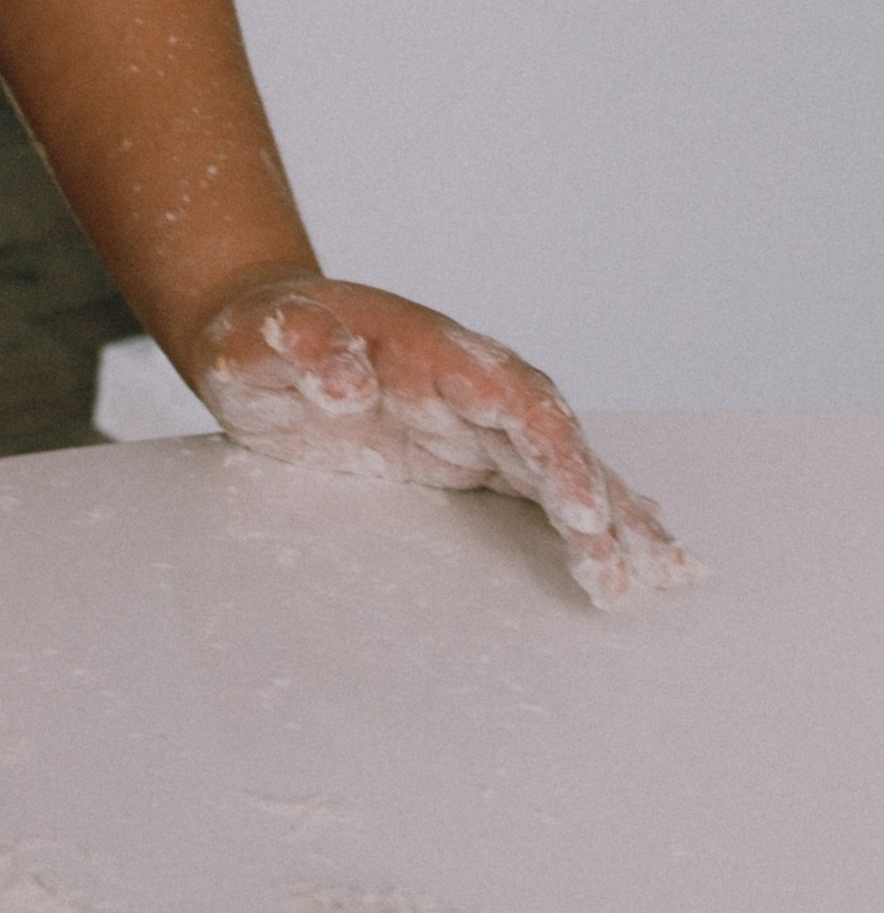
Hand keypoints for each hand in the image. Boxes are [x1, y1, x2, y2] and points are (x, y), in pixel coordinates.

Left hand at [181, 276, 696, 610]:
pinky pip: (544, 485)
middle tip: (629, 576)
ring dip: (612, 520)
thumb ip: (301, 348)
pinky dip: (593, 518)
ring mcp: (476, 419)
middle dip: (600, 506)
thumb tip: (348, 381)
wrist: (265, 332)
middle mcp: (471, 385)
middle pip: (557, 441)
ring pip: (564, 466)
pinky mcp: (471, 452)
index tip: (582, 511)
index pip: (513, 401)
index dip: (555, 454)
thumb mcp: (257, 337)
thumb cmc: (259, 334)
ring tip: (655, 579)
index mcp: (432, 354)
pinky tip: (634, 552)